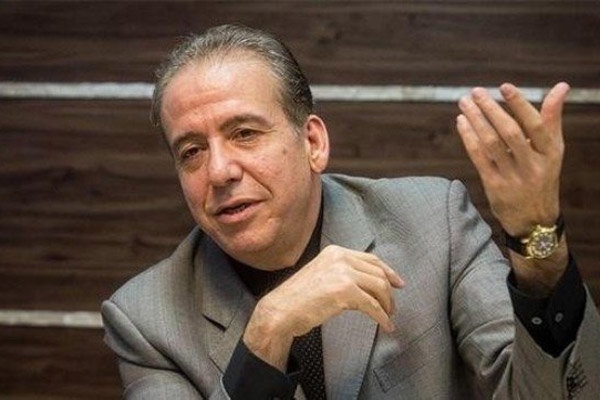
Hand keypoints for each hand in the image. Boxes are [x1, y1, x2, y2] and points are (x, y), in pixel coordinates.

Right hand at [242, 245, 403, 370]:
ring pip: (379, 288)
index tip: (398, 283)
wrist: (281, 310)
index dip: (388, 271)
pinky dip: (382, 317)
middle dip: (389, 292)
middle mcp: (340, 258)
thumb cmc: (298, 298)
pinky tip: (385, 325)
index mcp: (335, 252)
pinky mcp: (345, 292)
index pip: (371, 259)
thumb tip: (368, 282)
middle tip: (392, 307)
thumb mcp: (321, 273)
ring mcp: (343, 273)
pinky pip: (373, 306)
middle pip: (378, 273)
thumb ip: (342, 271)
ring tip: (388, 317)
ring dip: (387, 305)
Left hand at [455, 82, 569, 236]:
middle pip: (510, 133)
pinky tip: (462, 122)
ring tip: (464, 103)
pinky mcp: (494, 186)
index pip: (535, 125)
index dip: (520, 104)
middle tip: (476, 92)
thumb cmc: (542, 176)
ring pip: (491, 144)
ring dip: (476, 121)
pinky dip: (469, 138)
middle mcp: (533, 166)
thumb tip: (561, 86)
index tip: (504, 86)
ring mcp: (512, 177)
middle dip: (491, 110)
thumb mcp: (553, 151)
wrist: (533, 219)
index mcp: (551, 154)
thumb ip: (552, 119)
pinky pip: (479, 158)